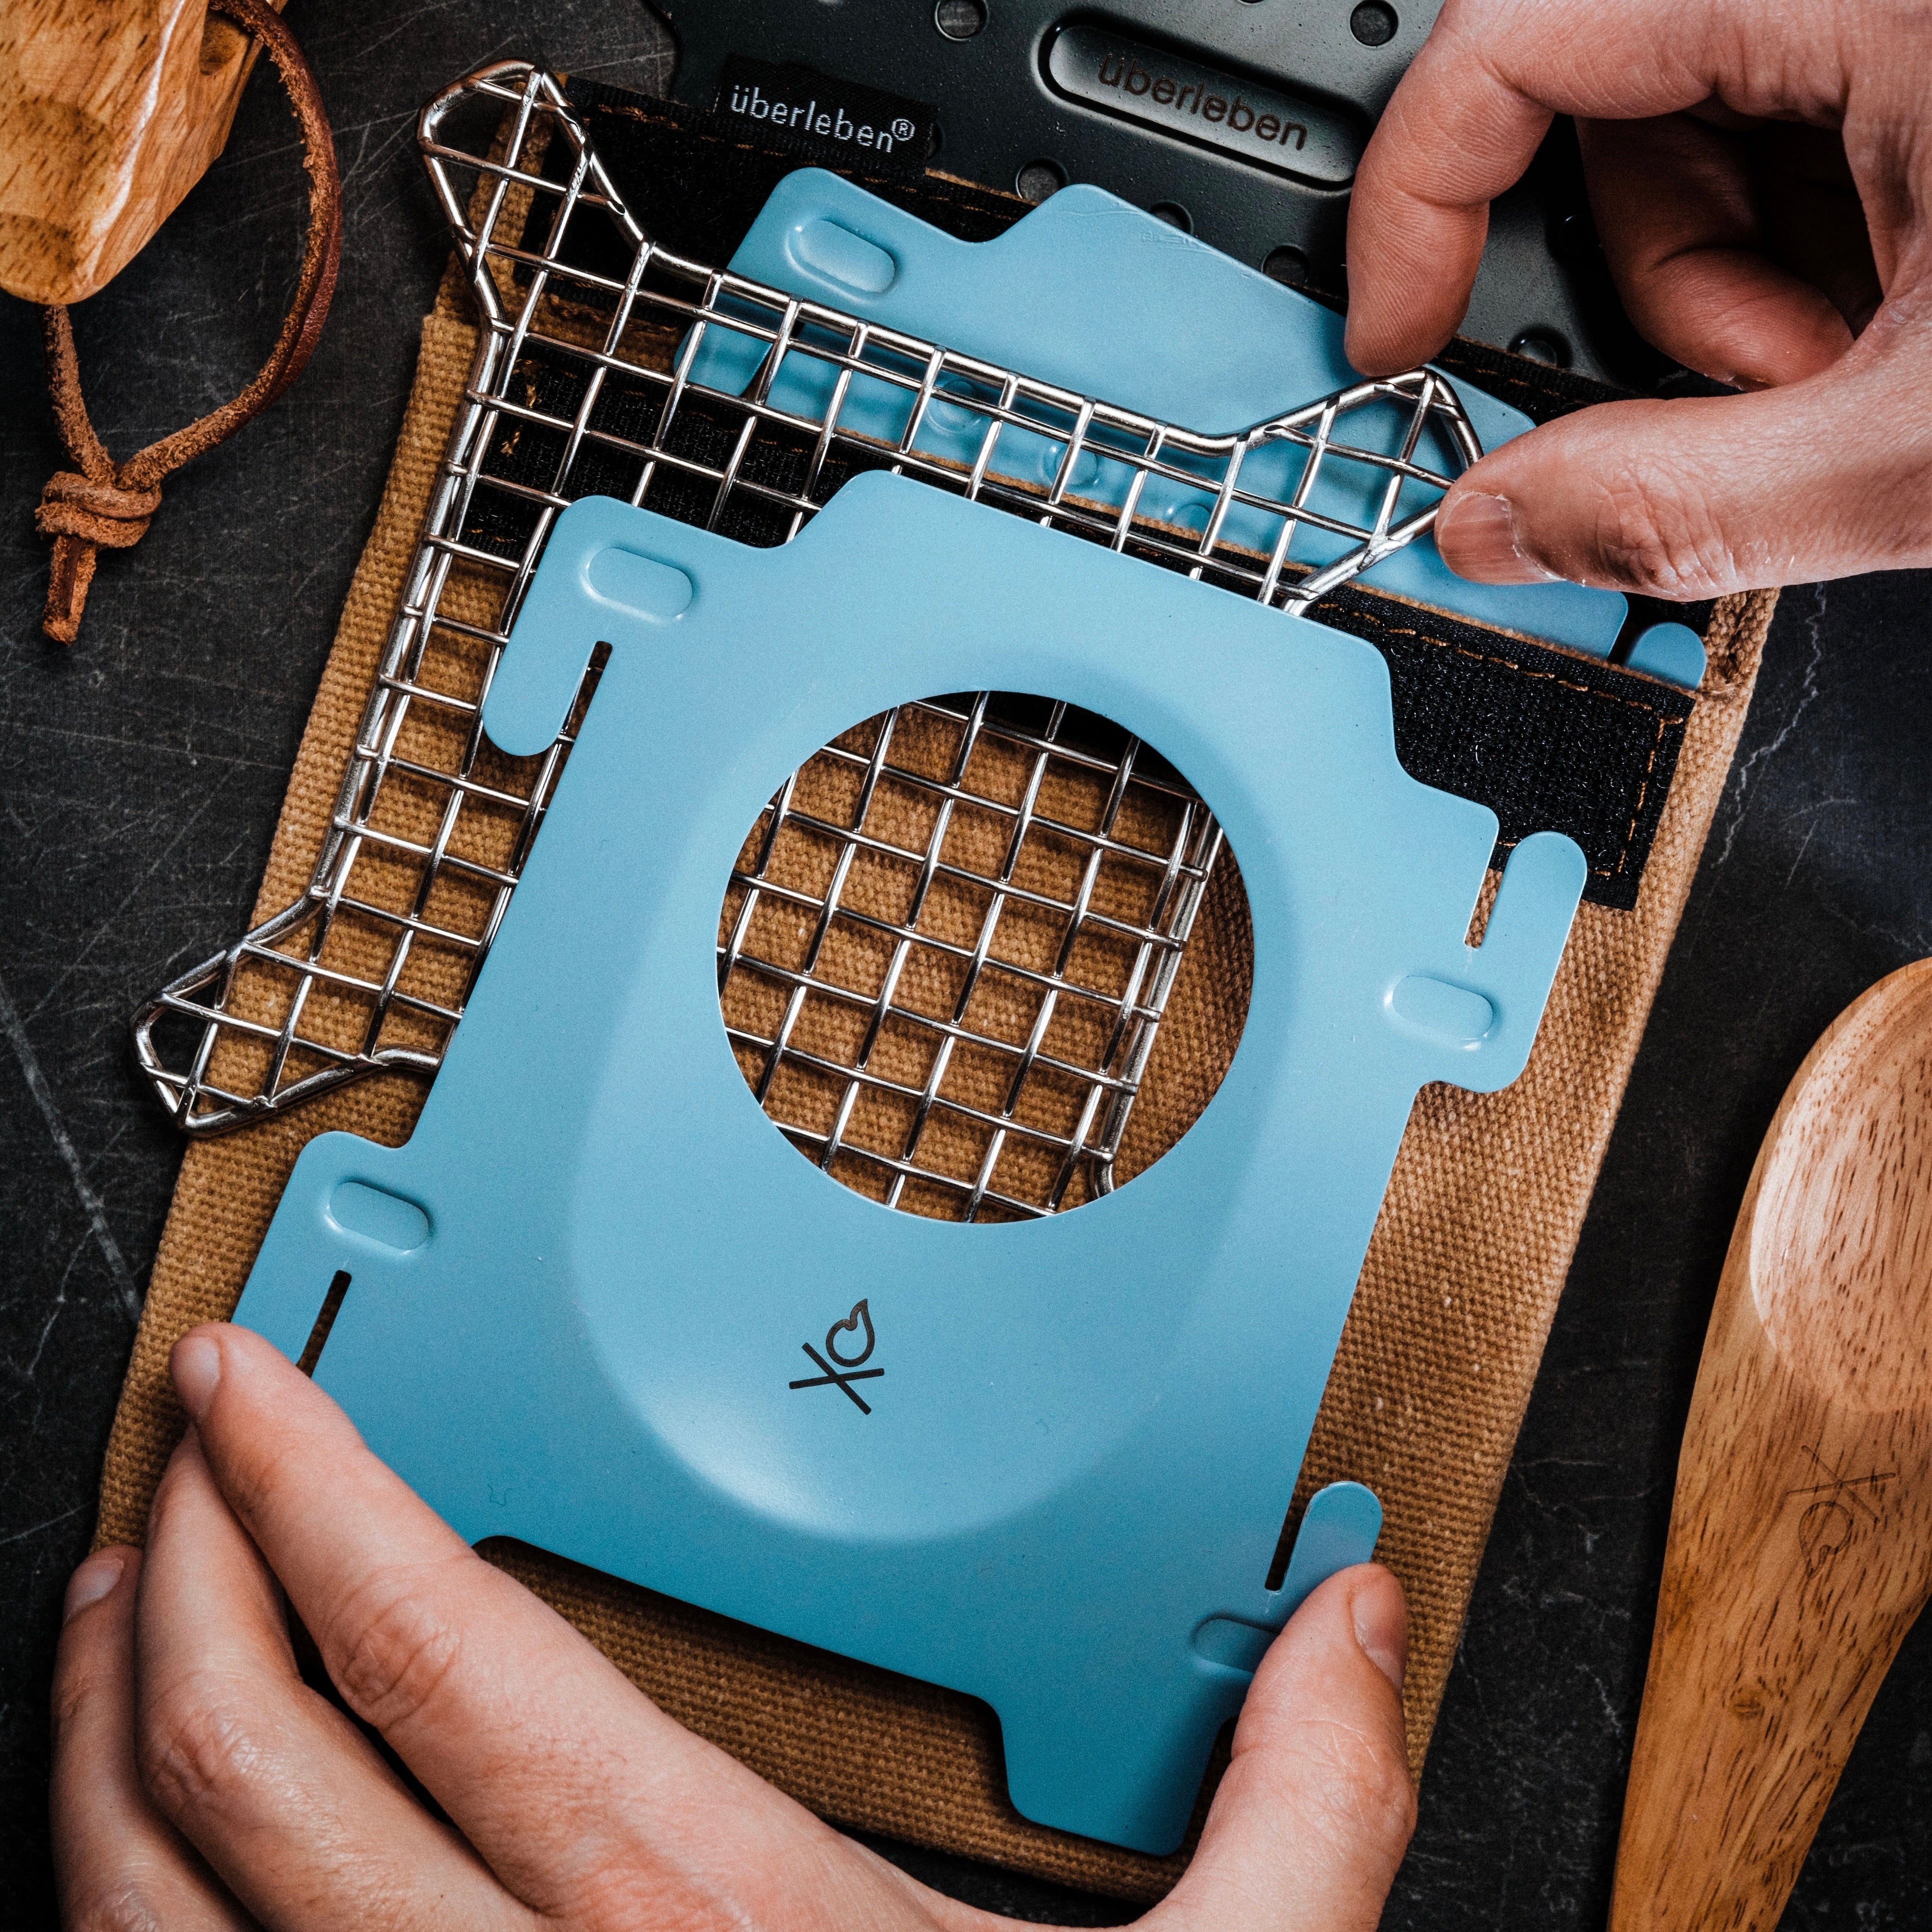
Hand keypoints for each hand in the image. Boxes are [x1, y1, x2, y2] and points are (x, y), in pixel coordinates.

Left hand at [51, 1324, 1415, 1929]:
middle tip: (182, 1451)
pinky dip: (108, 1904)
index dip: (313, 1483)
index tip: (256, 1375)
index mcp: (691, 1920)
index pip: (435, 1643)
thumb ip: (1298, 1812)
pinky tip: (127, 1839)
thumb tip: (1350, 1628)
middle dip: (183, 1566)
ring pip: (144, 1906)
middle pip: (245, 1753)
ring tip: (113, 1600)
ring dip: (94, 1730)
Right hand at [1345, 0, 1931, 597]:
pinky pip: (1799, 132)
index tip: (1401, 331)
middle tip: (1740, 389)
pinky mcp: (1927, 67)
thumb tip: (1499, 526)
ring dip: (1731, 284)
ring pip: (1703, 125)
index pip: (1521, 30)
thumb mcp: (1919, 451)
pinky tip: (1882, 328)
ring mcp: (1900, 22)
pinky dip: (1801, 252)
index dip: (1417, 194)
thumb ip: (1681, 505)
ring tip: (1842, 371)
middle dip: (1651, 279)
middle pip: (1612, 99)